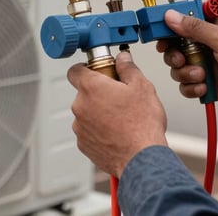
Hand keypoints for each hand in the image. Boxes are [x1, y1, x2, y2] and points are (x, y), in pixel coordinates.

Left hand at [67, 51, 167, 177]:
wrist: (141, 158)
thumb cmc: (142, 123)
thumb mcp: (142, 87)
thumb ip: (128, 68)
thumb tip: (123, 58)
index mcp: (91, 88)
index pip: (74, 70)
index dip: (85, 68)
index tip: (96, 71)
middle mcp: (80, 106)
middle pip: (84, 92)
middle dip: (99, 93)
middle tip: (119, 97)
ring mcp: (80, 127)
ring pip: (86, 113)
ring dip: (98, 113)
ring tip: (121, 119)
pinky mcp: (83, 144)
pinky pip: (89, 131)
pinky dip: (99, 130)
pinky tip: (117, 133)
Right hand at [157, 10, 217, 123]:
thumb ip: (195, 28)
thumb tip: (172, 17)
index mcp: (214, 26)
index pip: (184, 19)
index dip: (169, 25)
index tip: (159, 32)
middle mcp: (208, 44)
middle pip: (175, 45)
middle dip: (175, 54)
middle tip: (181, 58)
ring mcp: (206, 64)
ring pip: (178, 67)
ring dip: (186, 73)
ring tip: (201, 75)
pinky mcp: (207, 83)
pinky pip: (186, 85)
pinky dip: (192, 87)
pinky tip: (205, 87)